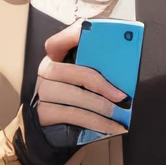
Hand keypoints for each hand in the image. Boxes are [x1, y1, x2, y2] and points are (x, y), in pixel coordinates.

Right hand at [34, 24, 128, 142]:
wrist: (51, 130)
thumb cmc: (73, 101)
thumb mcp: (84, 82)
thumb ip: (97, 69)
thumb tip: (124, 67)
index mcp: (56, 57)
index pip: (62, 40)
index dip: (75, 35)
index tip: (96, 34)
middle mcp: (46, 71)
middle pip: (77, 72)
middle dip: (103, 85)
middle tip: (123, 97)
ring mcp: (42, 91)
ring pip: (77, 96)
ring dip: (103, 107)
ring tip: (121, 114)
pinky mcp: (41, 112)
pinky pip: (74, 115)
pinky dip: (98, 123)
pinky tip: (113, 127)